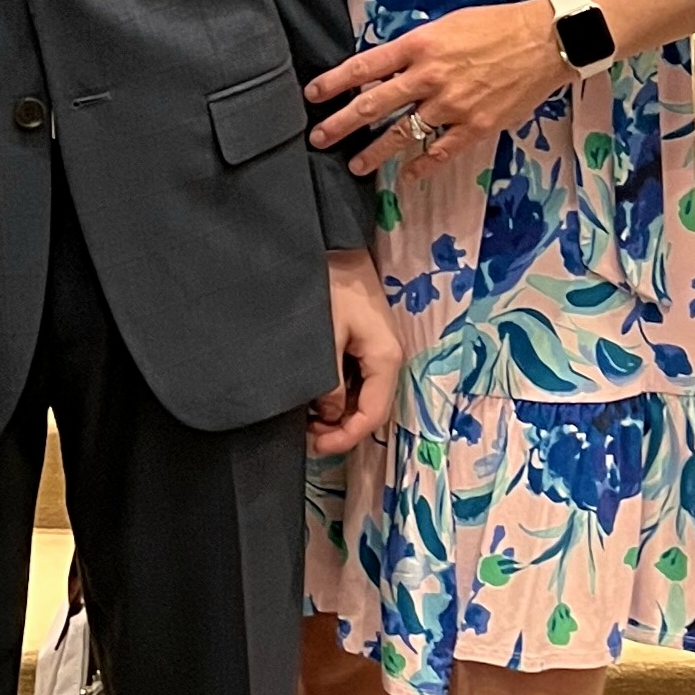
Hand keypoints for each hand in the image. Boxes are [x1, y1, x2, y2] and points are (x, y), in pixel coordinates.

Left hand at [305, 0, 563, 182]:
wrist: (546, 40)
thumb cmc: (495, 26)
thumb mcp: (446, 25)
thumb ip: (414, 49)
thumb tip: (384, 68)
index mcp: (419, 45)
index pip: (364, 66)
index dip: (334, 82)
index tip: (312, 94)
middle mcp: (429, 77)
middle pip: (373, 105)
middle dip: (341, 124)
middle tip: (318, 138)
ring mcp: (452, 105)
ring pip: (402, 134)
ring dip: (374, 152)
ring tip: (355, 165)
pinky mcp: (476, 126)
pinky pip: (441, 152)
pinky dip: (422, 166)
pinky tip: (408, 175)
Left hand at [311, 247, 401, 453]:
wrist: (333, 248)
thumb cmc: (330, 287)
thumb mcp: (325, 337)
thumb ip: (329, 380)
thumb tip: (329, 414)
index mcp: (385, 358)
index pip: (373, 415)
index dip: (346, 437)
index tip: (316, 446)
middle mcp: (388, 359)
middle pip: (371, 410)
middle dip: (340, 428)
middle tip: (305, 434)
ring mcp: (379, 352)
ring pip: (364, 398)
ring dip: (338, 413)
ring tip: (306, 418)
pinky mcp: (366, 345)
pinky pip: (357, 381)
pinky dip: (338, 395)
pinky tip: (315, 396)